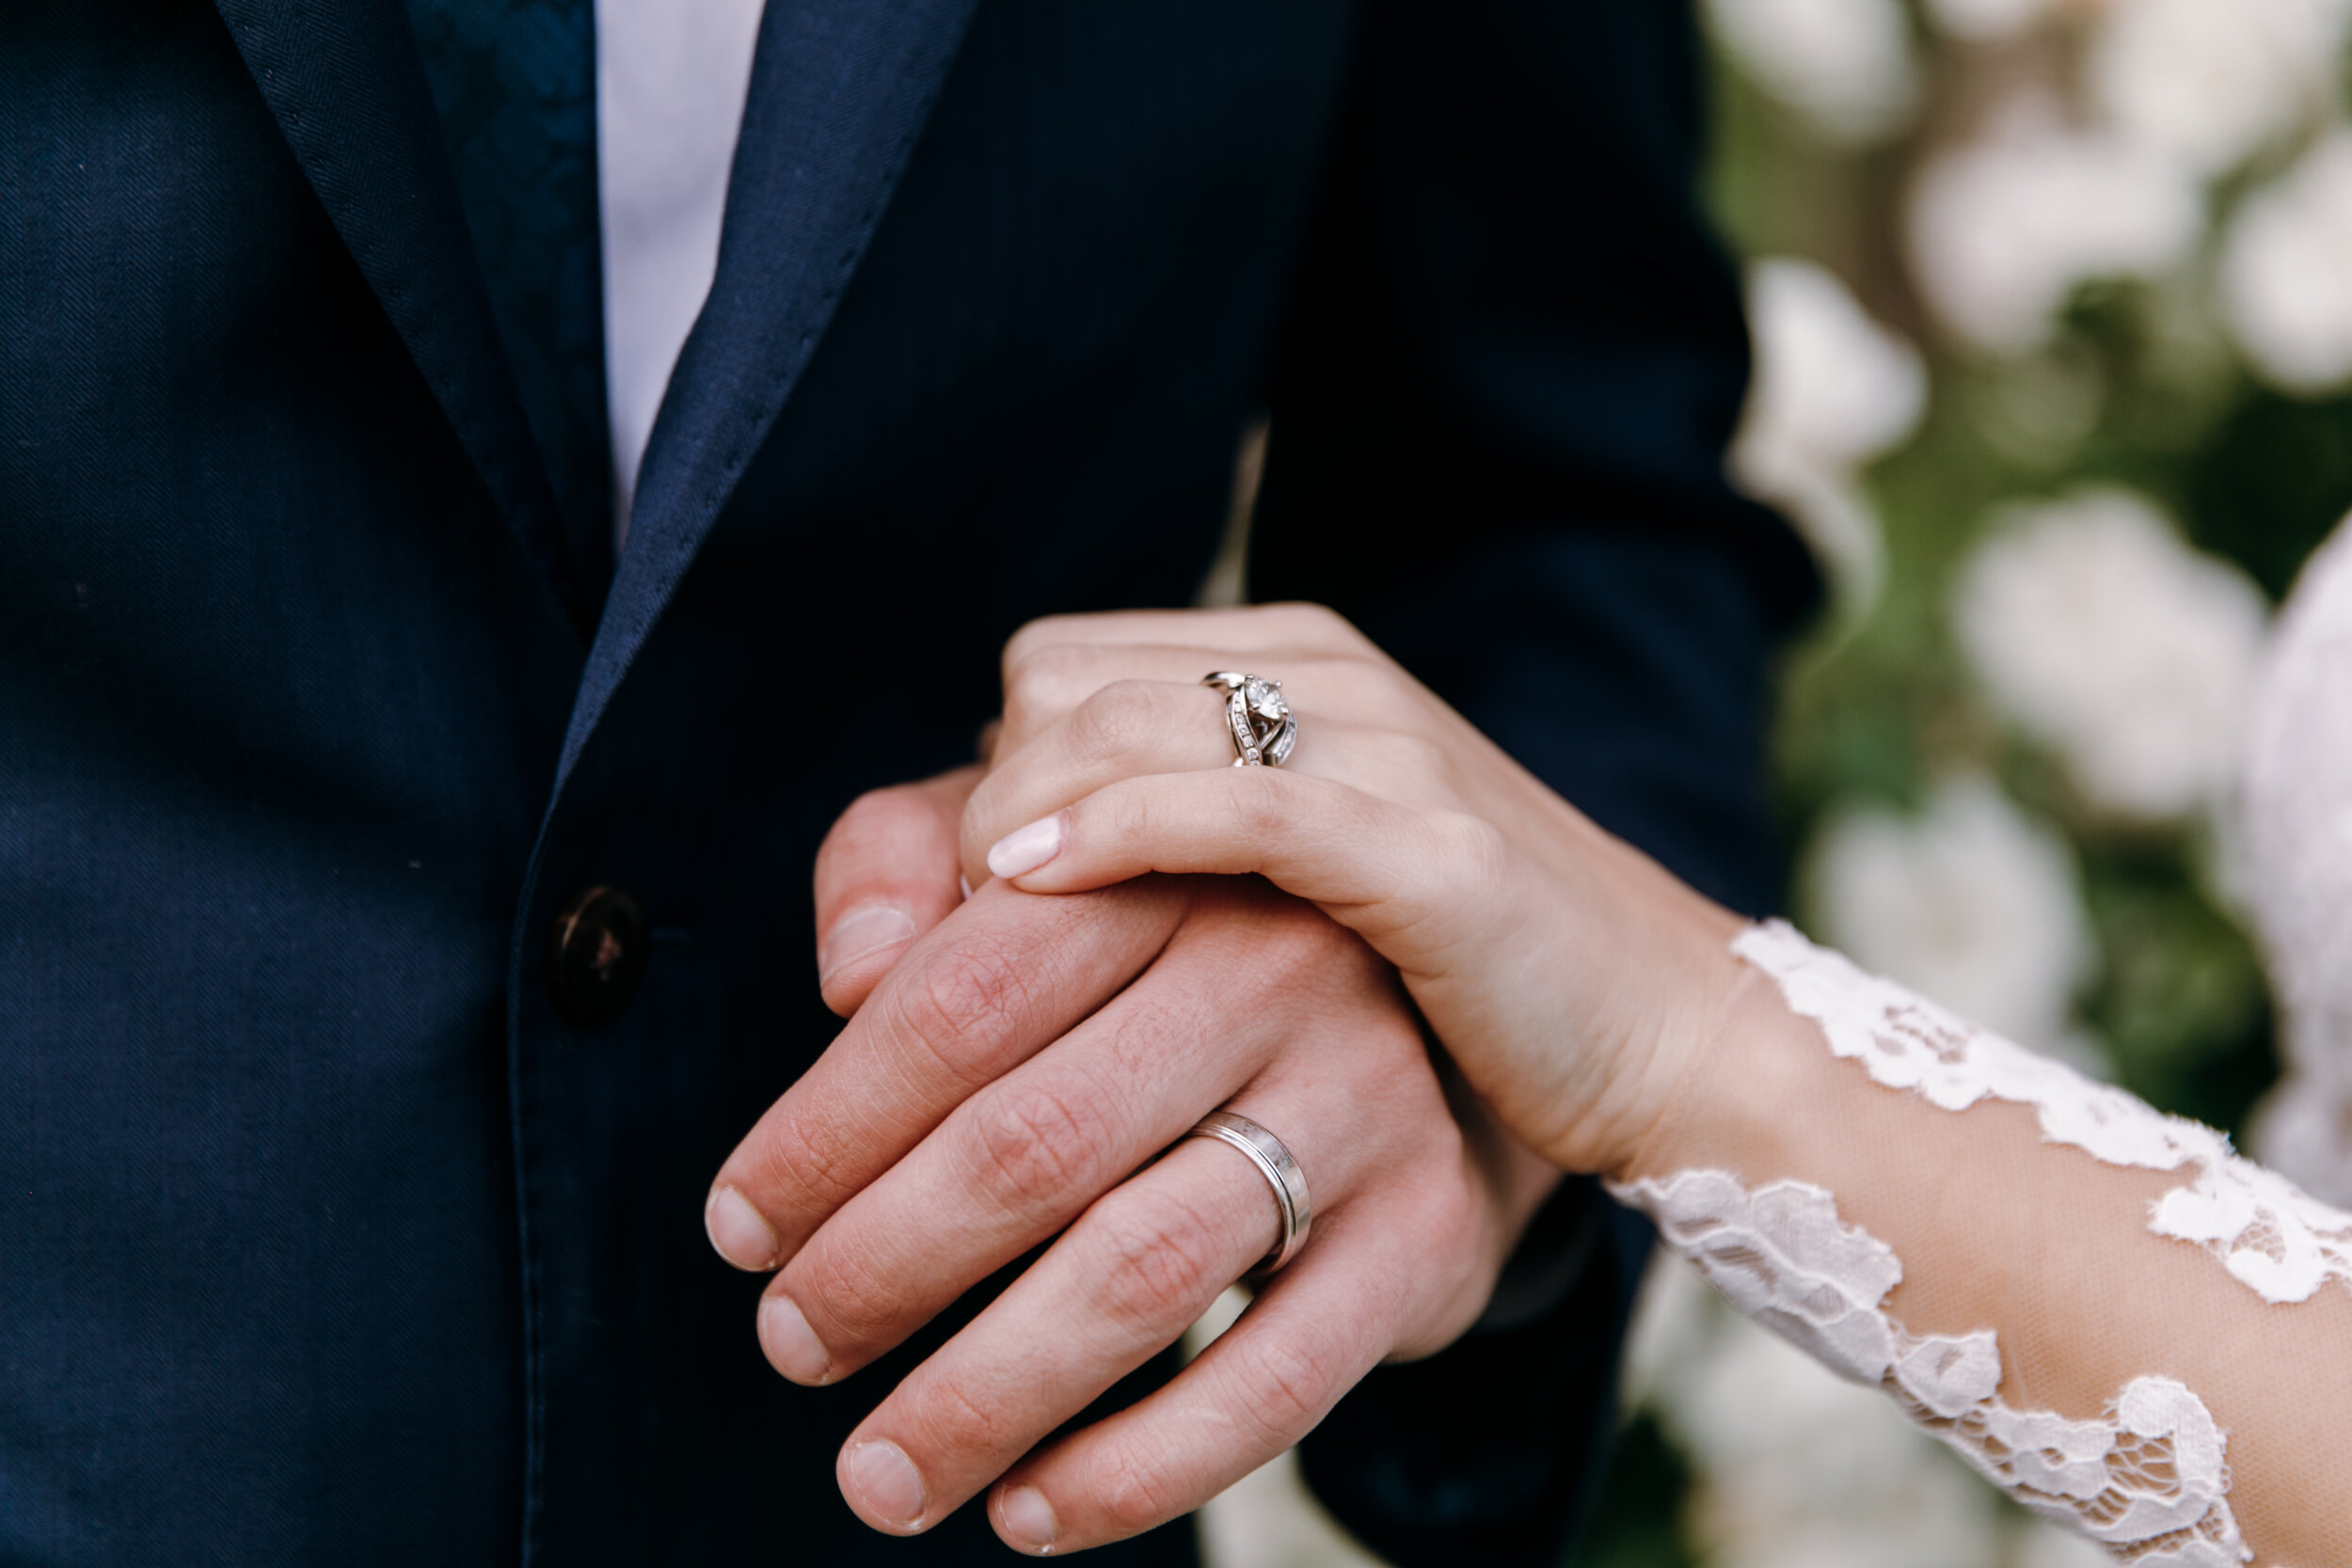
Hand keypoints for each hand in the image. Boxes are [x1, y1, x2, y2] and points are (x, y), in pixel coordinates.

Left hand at [707, 765, 1557, 1553]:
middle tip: (791, 1345)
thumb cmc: (1165, 937)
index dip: (828, 1125)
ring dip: (984, 1395)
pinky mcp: (1424, 1234)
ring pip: (1145, 1271)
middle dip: (880, 1264)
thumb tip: (841, 976)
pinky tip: (1028, 1510)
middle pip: (1037, 1139)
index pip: (962, 998)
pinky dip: (1141, 1467)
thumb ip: (909, 861)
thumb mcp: (1040, 855)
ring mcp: (1366, 1106)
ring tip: (875, 1474)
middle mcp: (1278, 971)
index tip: (738, 1226)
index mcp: (1162, 871)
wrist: (1430, 1001)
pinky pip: (1278, 1379)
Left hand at [962, 603, 1751, 1180]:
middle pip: (1065, 683)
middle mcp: (1333, 677)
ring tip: (971, 942)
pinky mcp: (1429, 847)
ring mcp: (1386, 749)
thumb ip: (1149, 854)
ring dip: (1016, 826)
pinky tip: (1039, 885)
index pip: (1061, 664)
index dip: (988, 772)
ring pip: (1126, 724)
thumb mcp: (1288, 892)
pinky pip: (1233, 801)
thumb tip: (955, 889)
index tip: (964, 907)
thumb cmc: (1453, 981)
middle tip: (958, 944)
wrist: (1667, 1030)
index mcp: (1296, 668)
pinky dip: (1115, 831)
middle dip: (984, 802)